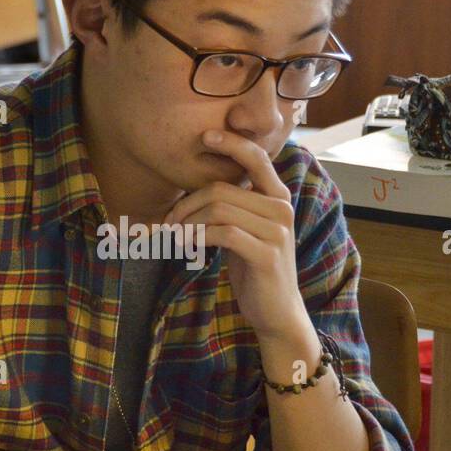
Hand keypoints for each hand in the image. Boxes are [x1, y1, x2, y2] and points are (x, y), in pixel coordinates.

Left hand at [164, 129, 306, 341]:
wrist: (277, 312)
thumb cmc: (255, 270)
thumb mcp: (247, 232)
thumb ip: (234, 208)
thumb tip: (195, 193)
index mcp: (278, 198)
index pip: (256, 158)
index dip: (231, 143)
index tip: (205, 137)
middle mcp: (281, 209)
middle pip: (221, 188)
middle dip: (186, 204)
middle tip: (169, 223)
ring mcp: (277, 231)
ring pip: (219, 209)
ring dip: (187, 223)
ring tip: (175, 237)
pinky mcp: (267, 253)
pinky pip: (223, 233)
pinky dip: (197, 237)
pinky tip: (187, 247)